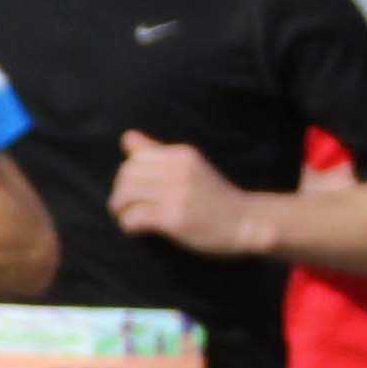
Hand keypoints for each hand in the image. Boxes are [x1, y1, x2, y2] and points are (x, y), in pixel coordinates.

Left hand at [107, 129, 263, 257]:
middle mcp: (178, 170)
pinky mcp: (174, 219)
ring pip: (126, 195)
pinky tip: (136, 229)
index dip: (126, 176)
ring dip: (120, 209)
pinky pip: (134, 217)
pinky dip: (128, 224)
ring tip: (127, 217)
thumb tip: (126, 138)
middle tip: (124, 207)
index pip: (136, 159)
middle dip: (120, 193)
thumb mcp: (189, 167)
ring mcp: (176, 195)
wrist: (246, 222)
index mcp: (181, 155)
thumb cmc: (216, 196)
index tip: (132, 191)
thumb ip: (157, 152)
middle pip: (127, 176)